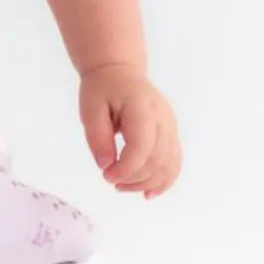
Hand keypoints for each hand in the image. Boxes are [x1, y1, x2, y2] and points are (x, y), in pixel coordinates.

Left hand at [79, 63, 181, 198]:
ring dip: (148, 183)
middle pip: (157, 159)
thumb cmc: (102, 89)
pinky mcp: (172, 133)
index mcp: (141, 106)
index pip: (142, 146)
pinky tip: (148, 192)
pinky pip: (174, 162)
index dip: (126, 168)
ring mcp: (171, 125)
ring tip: (124, 187)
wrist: (119, 71)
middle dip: (134, 178)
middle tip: (112, 181)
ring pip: (169, 165)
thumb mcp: (89, 109)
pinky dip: (163, 181)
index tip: (106, 175)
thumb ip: (97, 138)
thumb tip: (106, 166)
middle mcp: (162, 116)